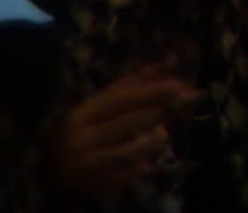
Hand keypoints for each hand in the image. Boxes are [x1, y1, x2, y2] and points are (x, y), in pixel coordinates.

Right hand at [46, 69, 194, 197]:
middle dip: (164, 110)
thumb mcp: (101, 107)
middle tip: (189, 101)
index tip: (182, 85)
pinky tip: (150, 158)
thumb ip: (133, 85)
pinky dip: (148, 162)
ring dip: (158, 138)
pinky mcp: (101, 185)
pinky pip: (136, 170)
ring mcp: (90, 165)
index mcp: (80, 116)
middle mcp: (81, 140)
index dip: (154, 91)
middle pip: (133, 121)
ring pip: (138, 147)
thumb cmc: (86, 133)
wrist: (57, 176)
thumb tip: (167, 61)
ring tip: (165, 133)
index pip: (122, 99)